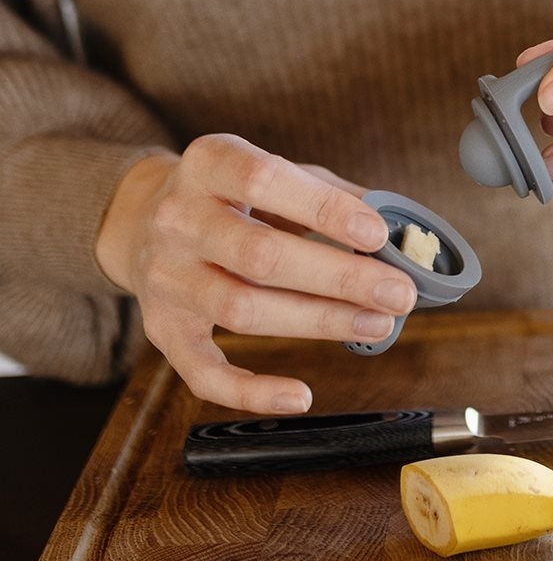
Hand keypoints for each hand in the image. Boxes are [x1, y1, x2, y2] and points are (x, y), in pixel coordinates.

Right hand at [95, 133, 416, 413]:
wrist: (142, 219)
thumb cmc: (234, 197)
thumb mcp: (278, 174)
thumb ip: (334, 196)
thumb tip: (402, 232)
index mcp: (209, 164)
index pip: (264, 180)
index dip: (324, 208)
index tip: (379, 232)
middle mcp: (178, 218)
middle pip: (259, 255)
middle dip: (340, 277)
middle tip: (400, 293)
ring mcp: (166, 277)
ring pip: (242, 310)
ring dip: (319, 322)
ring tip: (378, 325)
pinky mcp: (162, 328)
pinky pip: (202, 371)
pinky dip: (251, 392)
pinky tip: (300, 396)